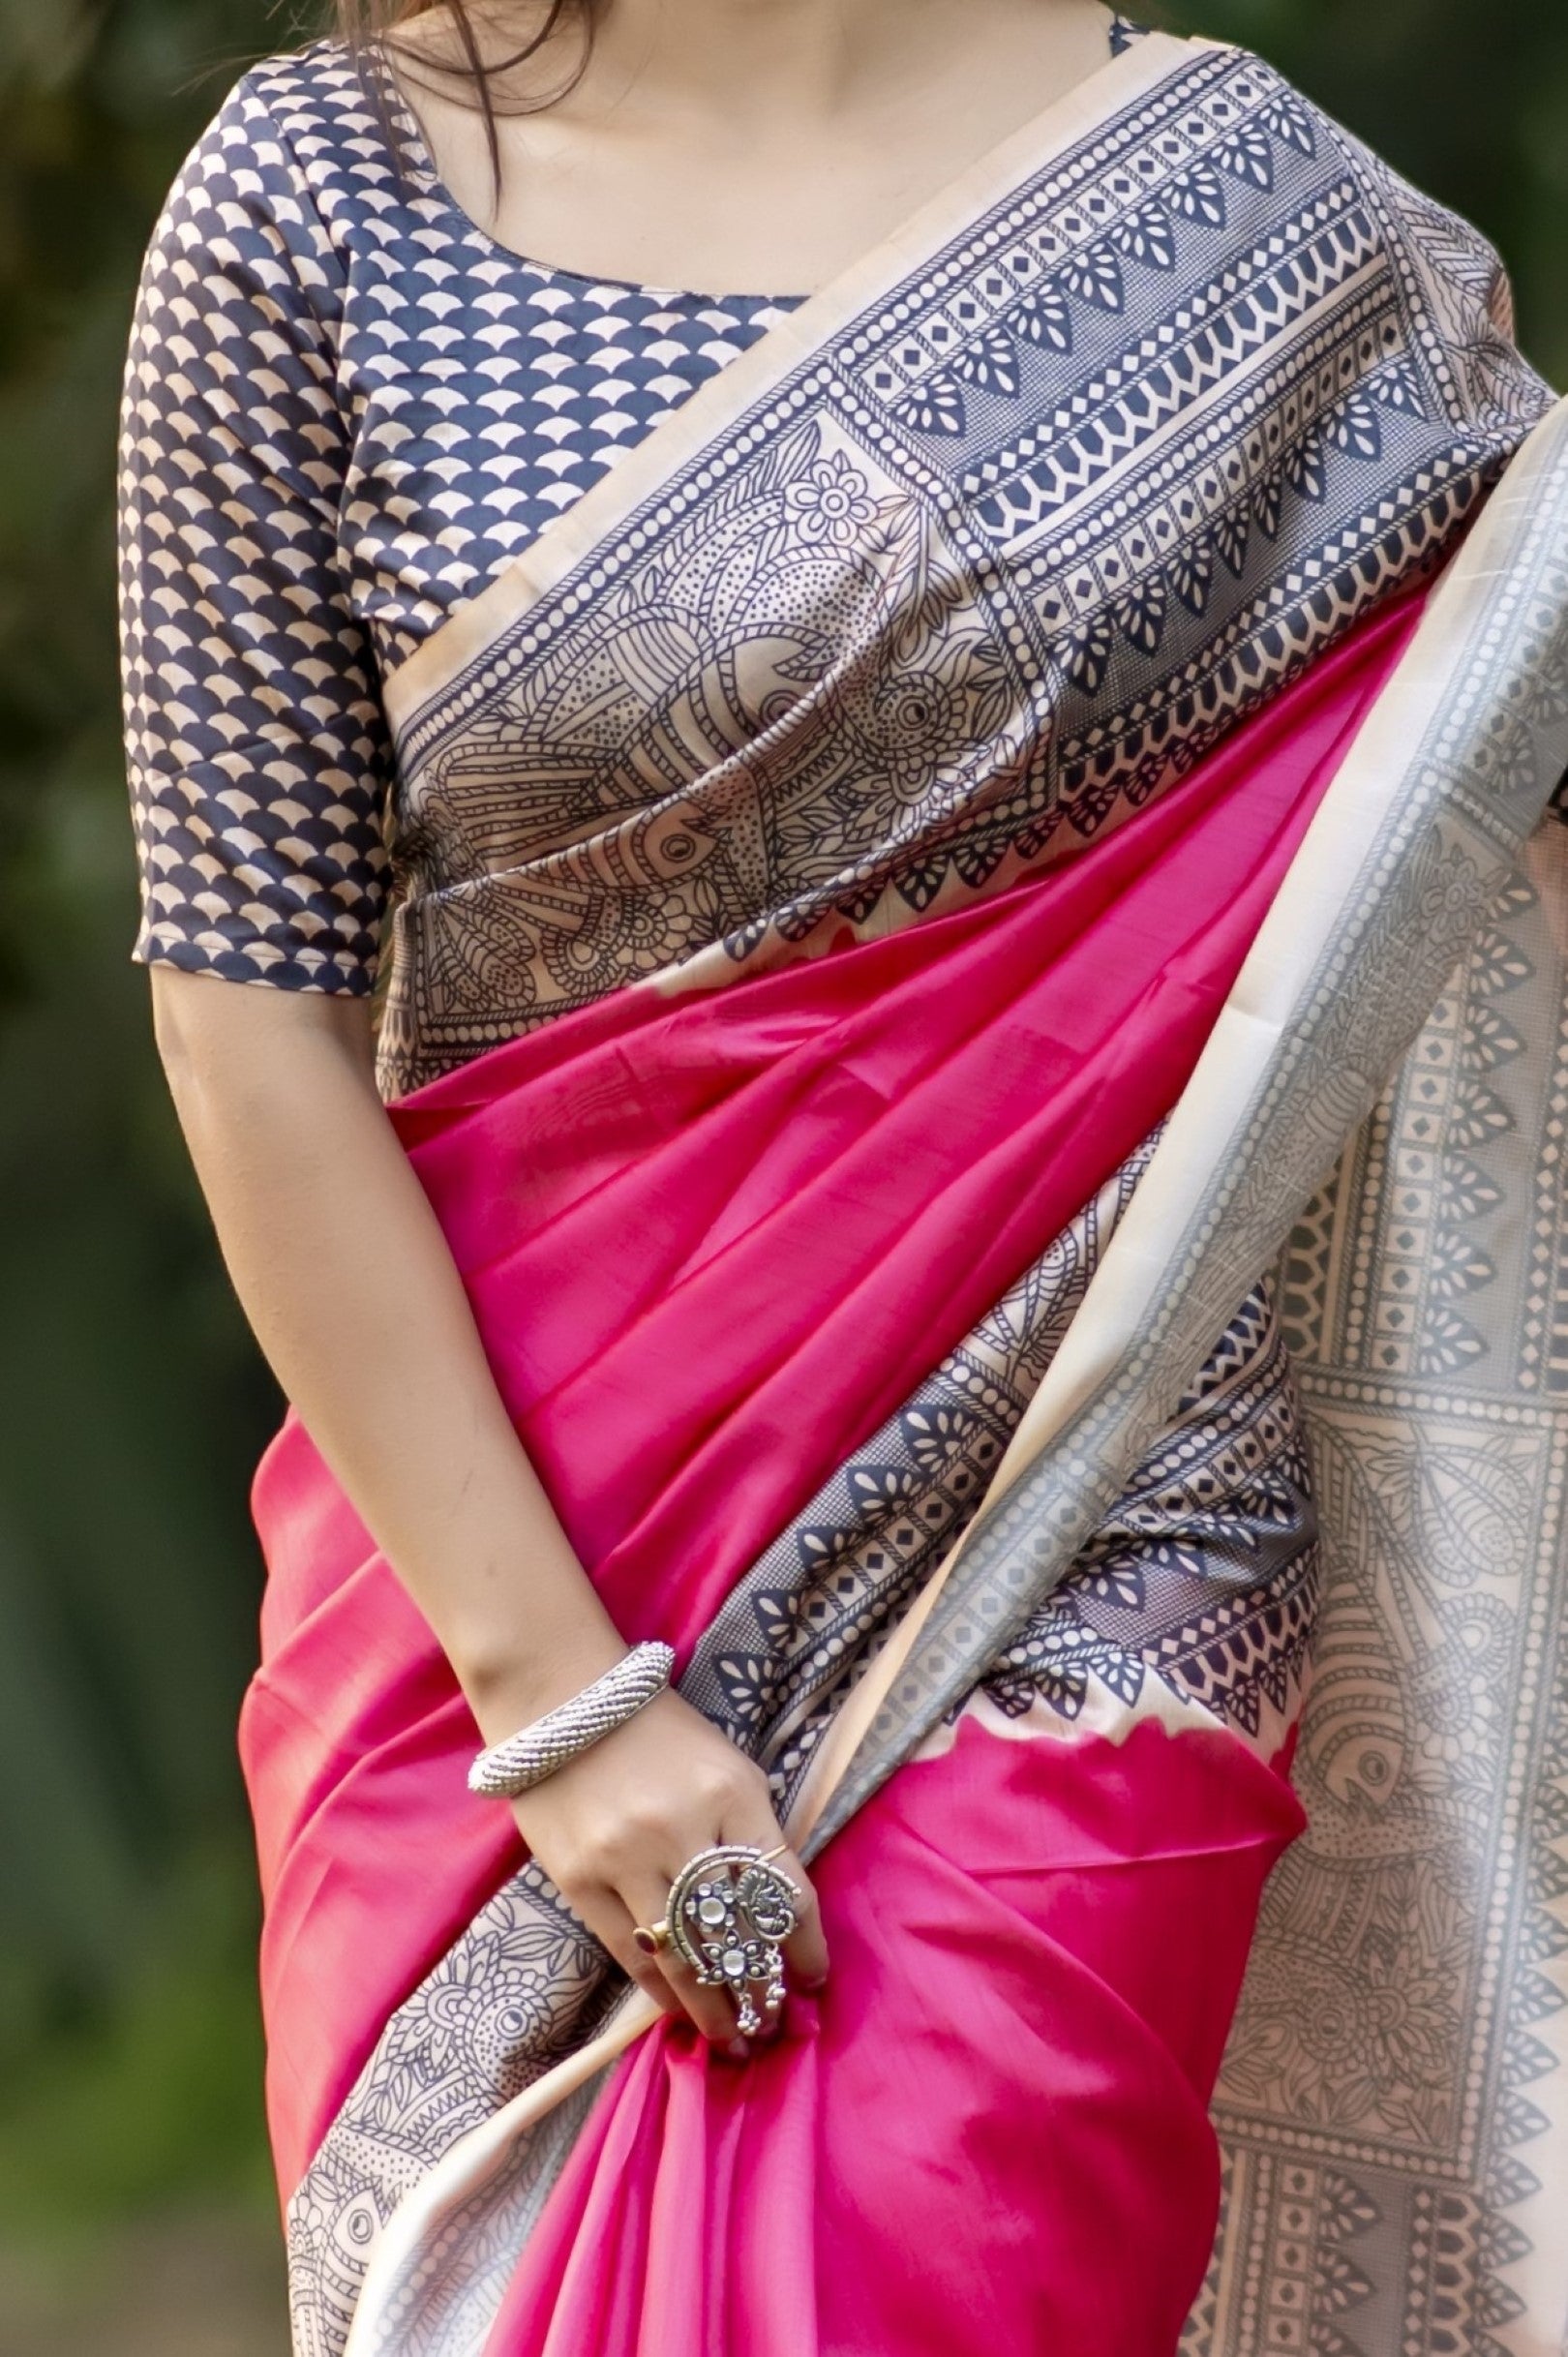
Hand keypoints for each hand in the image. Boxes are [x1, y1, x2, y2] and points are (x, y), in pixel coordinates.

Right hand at [508, 1687, 828, 2051]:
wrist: (563, 1702)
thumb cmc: (660, 1736)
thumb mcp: (727, 1767)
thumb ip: (752, 1832)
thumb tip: (776, 1914)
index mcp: (733, 1794)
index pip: (785, 1889)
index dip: (806, 1946)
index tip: (813, 1978)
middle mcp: (684, 1828)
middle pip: (736, 1934)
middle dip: (759, 1990)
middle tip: (770, 2024)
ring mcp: (628, 1858)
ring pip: (683, 1958)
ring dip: (712, 2009)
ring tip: (730, 2038)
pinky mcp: (581, 1881)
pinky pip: (631, 1955)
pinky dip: (660, 1991)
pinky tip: (678, 2010)